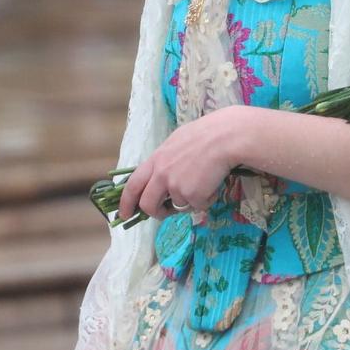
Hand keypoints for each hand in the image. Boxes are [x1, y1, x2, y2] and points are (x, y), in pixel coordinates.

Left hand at [117, 106, 246, 222]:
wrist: (225, 138)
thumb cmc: (205, 135)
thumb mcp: (176, 143)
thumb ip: (165, 161)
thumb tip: (161, 177)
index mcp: (156, 160)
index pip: (132, 185)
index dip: (126, 202)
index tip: (124, 214)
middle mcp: (161, 174)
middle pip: (148, 204)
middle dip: (155, 212)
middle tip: (164, 213)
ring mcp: (176, 186)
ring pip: (178, 206)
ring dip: (190, 200)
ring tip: (204, 181)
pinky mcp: (192, 196)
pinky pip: (198, 205)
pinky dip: (206, 199)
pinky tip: (213, 182)